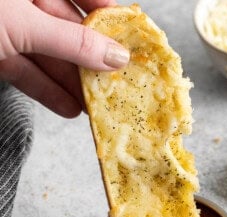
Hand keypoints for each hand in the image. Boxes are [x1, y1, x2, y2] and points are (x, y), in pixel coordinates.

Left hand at [0, 0, 129, 117]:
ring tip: (95, 104)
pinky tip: (68, 107)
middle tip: (113, 82)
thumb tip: (116, 56)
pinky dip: (47, 91)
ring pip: (49, 58)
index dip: (105, 14)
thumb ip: (72, 41)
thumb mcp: (24, 23)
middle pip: (68, 33)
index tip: (125, 38)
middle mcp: (24, 5)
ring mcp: (10, 32)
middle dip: (91, 61)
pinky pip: (28, 73)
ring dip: (72, 84)